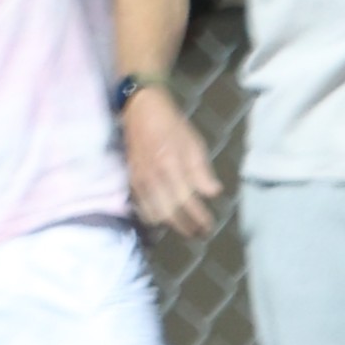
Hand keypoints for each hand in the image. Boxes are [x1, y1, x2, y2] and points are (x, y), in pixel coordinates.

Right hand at [123, 88, 221, 237]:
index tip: (209, 226)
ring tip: (184, 227)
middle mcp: (153, 176)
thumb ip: (202, 171)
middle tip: (199, 234)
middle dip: (185, 227)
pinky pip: (141, 206)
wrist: (141, 111)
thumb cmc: (171, 124)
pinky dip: (154, 216)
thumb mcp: (193, 143)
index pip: (187, 200)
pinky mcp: (131, 180)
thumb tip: (213, 193)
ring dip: (169, 224)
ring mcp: (139, 180)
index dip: (198, 217)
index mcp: (171, 165)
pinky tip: (164, 217)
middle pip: (169, 213)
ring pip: (153, 214)